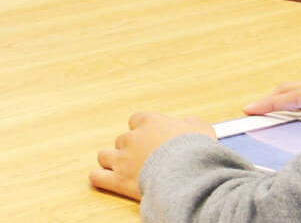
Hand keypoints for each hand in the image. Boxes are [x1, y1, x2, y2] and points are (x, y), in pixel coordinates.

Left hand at [91, 113, 214, 200]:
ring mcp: (122, 159)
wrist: (187, 174)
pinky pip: (98, 177)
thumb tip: (191, 123)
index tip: (151, 138)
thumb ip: (192, 124)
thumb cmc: (195, 151)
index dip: (143, 130)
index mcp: (149, 122)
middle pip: (122, 140)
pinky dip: (100, 178)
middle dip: (130, 149)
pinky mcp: (119, 180)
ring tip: (123, 169)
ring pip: (105, 156)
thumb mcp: (202, 130)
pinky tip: (105, 179)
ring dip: (112, 161)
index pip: (136, 120)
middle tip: (143, 159)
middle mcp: (132, 138)